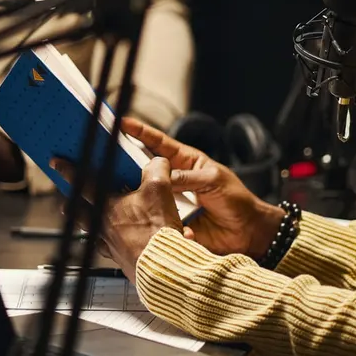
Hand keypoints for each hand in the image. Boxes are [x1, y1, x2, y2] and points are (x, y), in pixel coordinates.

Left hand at [50, 156, 184, 282]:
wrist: (161, 265)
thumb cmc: (155, 231)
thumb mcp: (160, 189)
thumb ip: (156, 169)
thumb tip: (157, 162)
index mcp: (109, 205)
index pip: (84, 183)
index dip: (68, 170)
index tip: (56, 163)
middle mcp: (105, 225)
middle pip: (81, 211)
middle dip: (72, 203)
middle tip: (66, 199)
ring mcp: (111, 243)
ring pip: (91, 231)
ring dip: (86, 223)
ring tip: (85, 220)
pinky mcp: (121, 257)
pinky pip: (107, 248)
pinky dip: (105, 242)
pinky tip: (110, 241)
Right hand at [120, 118, 283, 259]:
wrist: (247, 232)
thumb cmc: (236, 200)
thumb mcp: (214, 181)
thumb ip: (188, 178)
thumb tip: (163, 177)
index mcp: (186, 162)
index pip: (159, 143)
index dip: (140, 132)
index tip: (121, 123)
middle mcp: (174, 180)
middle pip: (146, 168)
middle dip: (127, 161)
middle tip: (108, 157)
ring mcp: (170, 201)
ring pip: (146, 193)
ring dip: (134, 192)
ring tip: (114, 187)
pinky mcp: (170, 221)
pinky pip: (154, 217)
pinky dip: (146, 217)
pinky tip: (134, 216)